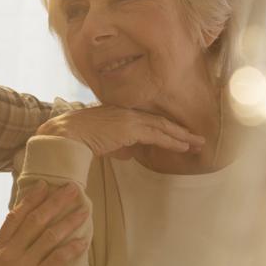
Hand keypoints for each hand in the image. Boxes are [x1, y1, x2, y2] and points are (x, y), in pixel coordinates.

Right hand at [0, 181, 88, 265]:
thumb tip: (9, 237)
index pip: (15, 216)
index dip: (31, 199)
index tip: (44, 186)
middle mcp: (10, 252)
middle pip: (36, 220)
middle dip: (55, 201)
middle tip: (70, 188)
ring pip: (50, 236)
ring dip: (69, 221)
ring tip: (83, 210)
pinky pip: (57, 260)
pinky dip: (72, 248)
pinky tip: (83, 241)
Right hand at [35, 105, 204, 157]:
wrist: (67, 133)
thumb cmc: (79, 138)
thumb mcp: (103, 141)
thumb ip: (119, 145)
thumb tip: (130, 153)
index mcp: (121, 113)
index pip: (149, 120)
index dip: (166, 128)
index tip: (179, 135)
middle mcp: (128, 112)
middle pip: (160, 121)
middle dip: (180, 131)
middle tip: (197, 139)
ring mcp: (130, 118)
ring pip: (162, 127)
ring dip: (182, 136)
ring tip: (197, 144)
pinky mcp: (131, 128)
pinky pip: (157, 135)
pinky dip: (172, 141)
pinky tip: (183, 147)